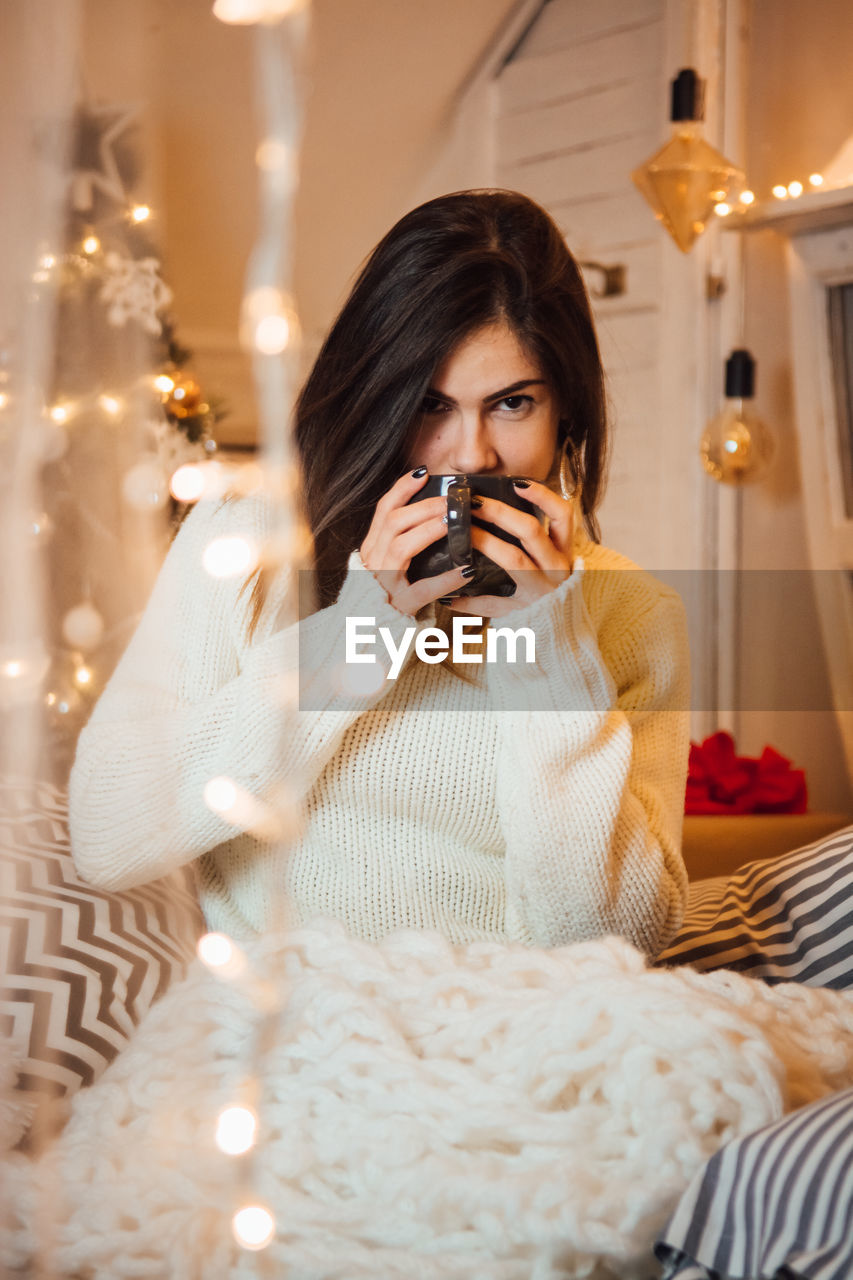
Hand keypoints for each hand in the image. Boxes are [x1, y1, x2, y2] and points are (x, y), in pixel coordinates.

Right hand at [359, 468, 473, 614]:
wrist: (372, 634)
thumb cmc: (390, 594)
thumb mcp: (388, 563)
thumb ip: (402, 540)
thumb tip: (433, 511)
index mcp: (371, 548)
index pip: (383, 510)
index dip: (402, 488)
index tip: (424, 473)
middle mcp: (372, 562)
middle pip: (393, 523)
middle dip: (424, 507)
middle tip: (451, 500)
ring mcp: (384, 584)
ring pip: (401, 547)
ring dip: (429, 530)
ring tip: (453, 522)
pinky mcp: (400, 606)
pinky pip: (423, 589)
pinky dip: (446, 579)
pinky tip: (467, 570)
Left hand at [446, 478, 574, 616]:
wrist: (559, 633)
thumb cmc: (548, 588)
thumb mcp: (550, 561)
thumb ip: (533, 537)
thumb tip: (504, 507)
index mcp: (564, 551)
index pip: (563, 514)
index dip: (543, 496)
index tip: (518, 482)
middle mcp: (556, 568)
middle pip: (530, 531)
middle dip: (499, 512)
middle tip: (472, 502)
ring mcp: (541, 591)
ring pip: (513, 559)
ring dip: (484, 542)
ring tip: (461, 532)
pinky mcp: (524, 612)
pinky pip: (493, 604)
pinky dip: (469, 601)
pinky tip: (449, 599)